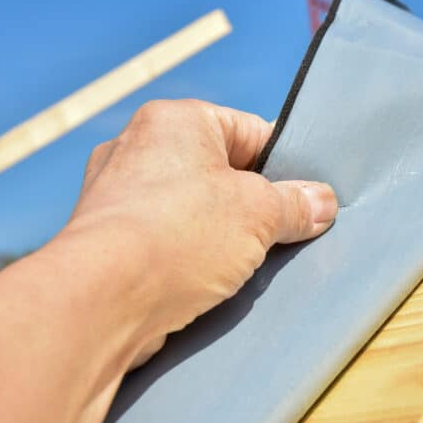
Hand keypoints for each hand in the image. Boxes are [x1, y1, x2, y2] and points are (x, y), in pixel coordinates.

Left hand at [67, 99, 337, 367]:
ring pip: (193, 211)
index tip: (306, 198)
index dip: (285, 166)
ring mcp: (118, 197)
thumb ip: (295, 205)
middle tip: (282, 234)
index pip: (250, 132)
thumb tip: (322, 202)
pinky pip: (166, 242)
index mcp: (176, 121)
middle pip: (221, 173)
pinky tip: (207, 283)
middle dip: (254, 206)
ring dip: (223, 237)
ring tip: (245, 264)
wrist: (100, 301)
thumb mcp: (258, 214)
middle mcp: (139, 149)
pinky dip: (189, 259)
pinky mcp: (108, 241)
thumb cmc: (178, 236)